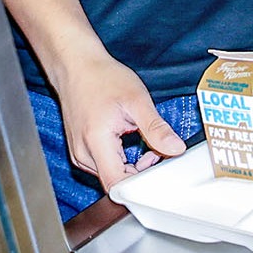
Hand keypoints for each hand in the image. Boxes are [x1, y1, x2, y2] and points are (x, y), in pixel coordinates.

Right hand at [52, 52, 184, 188]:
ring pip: (110, 176)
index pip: (117, 185)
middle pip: (115, 182)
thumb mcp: (136, 100)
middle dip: (140, 173)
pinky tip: (127, 140)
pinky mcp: (80, 151)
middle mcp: (83, 154)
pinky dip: (120, 160)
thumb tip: (176, 149)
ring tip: (140, 139)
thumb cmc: (102, 78)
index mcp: (96, 142)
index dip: (140, 186)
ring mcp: (79, 154)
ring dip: (130, 167)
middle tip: (155, 150)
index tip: (158, 176)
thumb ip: (156, 128)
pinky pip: (103, 166)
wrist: (76, 66)